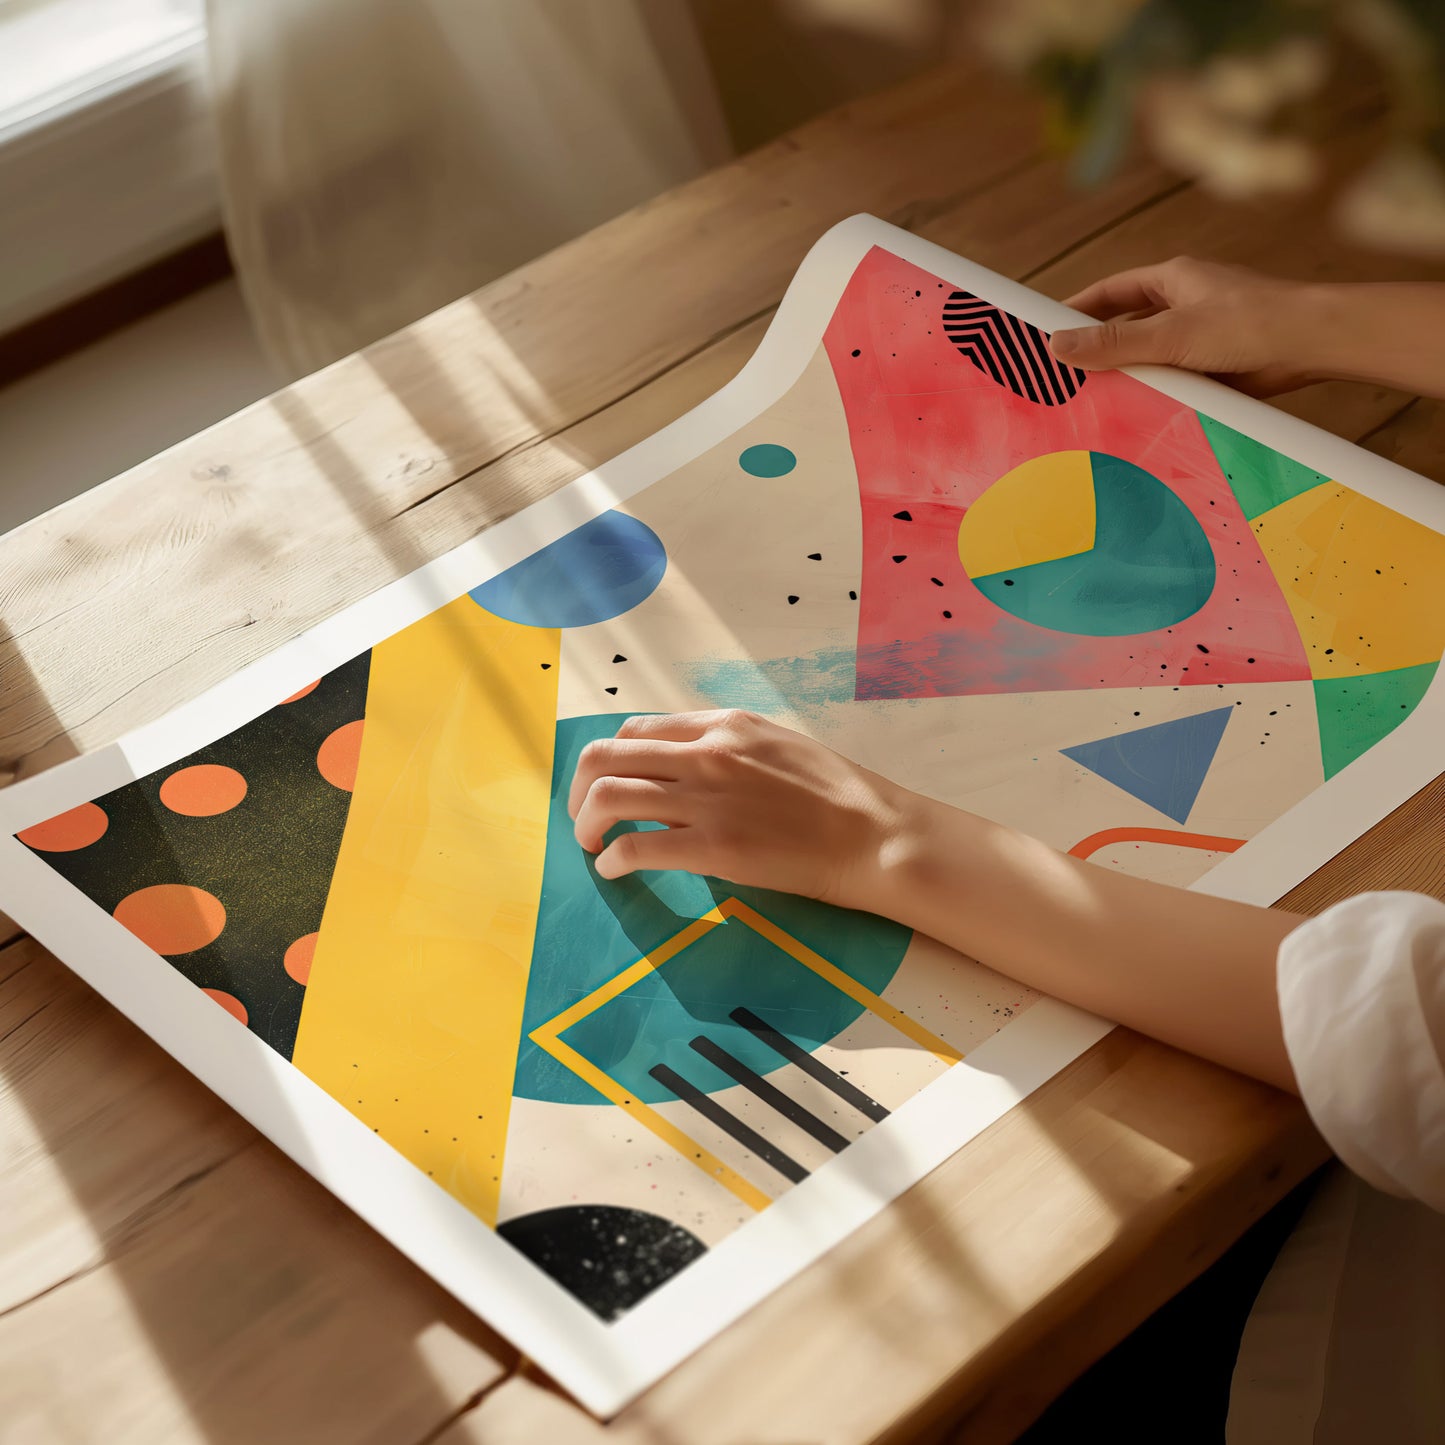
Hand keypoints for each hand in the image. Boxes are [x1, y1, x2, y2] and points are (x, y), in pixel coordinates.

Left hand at [568, 709, 912, 906]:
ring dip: (585, 824)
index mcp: (722, 724)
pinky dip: (612, 860)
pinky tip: (615, 870)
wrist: (874, 835)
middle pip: (605, 756)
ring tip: (592, 846)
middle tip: (584, 818)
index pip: (635, 730)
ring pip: (607, 796)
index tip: (608, 786)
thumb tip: (678, 775)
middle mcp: (706, 752)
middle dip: (579, 790)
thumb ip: (724, 750)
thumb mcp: (775, 746)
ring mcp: (707, 799)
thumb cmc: (835, 795)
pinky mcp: (713, 847)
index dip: (611, 760)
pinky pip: (635, 846)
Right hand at [1049, 256, 1318, 396]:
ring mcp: (1201, 336)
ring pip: (1149, 356)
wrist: (1314, 345)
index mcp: (1173, 279)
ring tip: (1093, 402)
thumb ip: (1113, 343)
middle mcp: (1185, 304)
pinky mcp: (1216, 366)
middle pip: (1126, 325)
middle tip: (1062, 376)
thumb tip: (1055, 346)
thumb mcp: (1170, 334)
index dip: (1076, 310)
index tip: (1044, 332)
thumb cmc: (1249, 322)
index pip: (1109, 292)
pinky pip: (1173, 380)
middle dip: (1097, 349)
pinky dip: (1156, 394)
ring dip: (1128, 376)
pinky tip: (1138, 414)